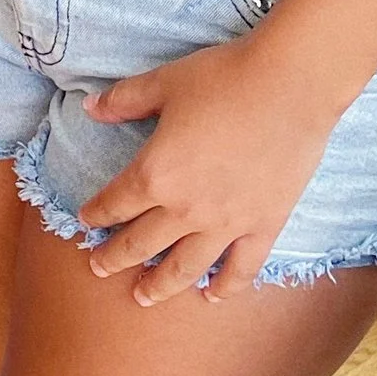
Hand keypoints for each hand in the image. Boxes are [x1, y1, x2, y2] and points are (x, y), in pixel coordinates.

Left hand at [79, 37, 336, 301]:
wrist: (290, 86)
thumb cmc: (223, 78)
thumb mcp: (163, 83)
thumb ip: (124, 100)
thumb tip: (89, 108)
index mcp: (155, 174)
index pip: (115, 203)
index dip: (96, 214)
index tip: (85, 222)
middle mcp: (186, 209)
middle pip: (142, 243)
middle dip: (115, 257)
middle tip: (99, 268)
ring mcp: (227, 223)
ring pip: (186, 267)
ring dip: (161, 285)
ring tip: (144, 297)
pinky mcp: (264, 226)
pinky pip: (242, 268)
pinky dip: (226, 286)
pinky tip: (213, 296)